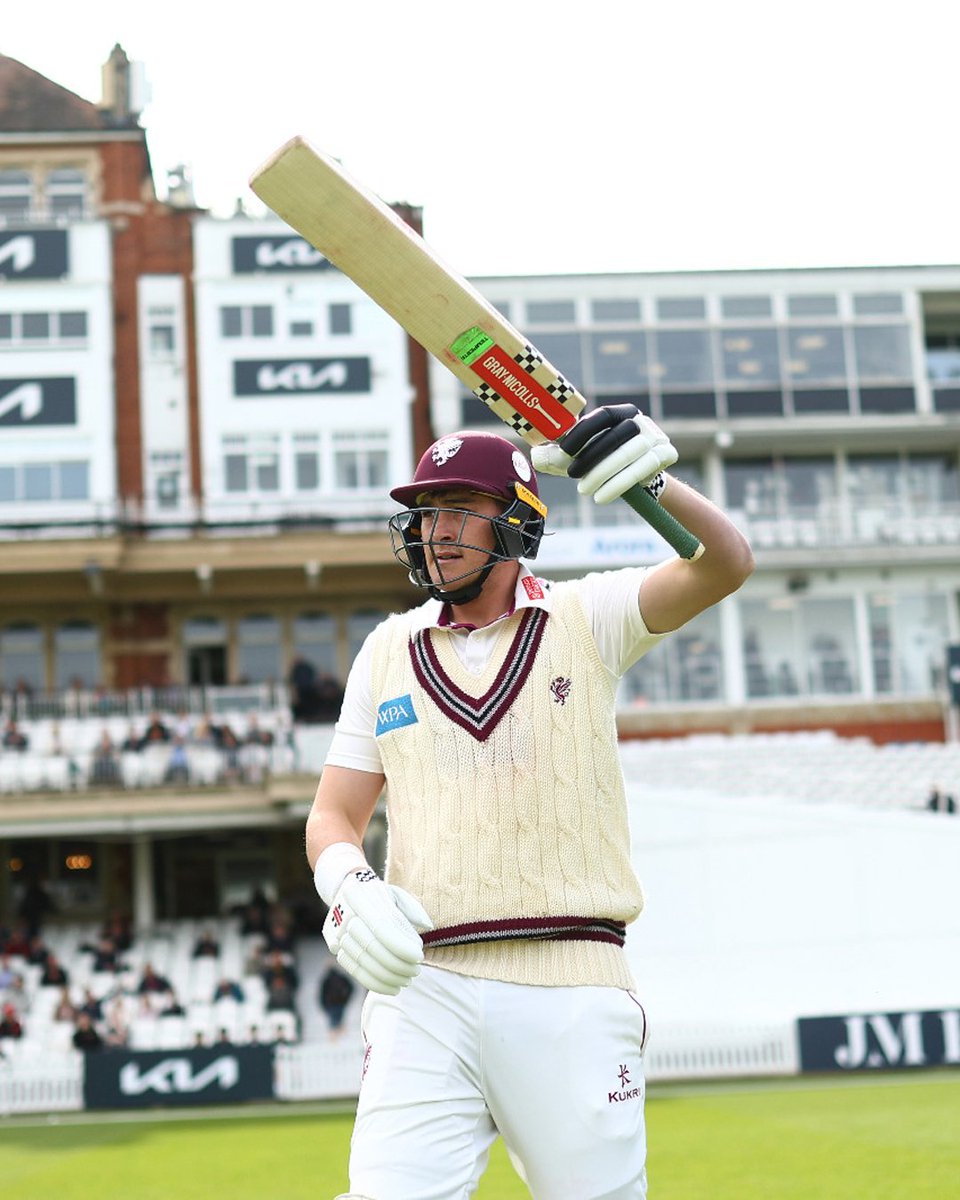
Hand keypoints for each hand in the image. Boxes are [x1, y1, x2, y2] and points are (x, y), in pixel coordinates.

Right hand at [322, 868, 433, 994]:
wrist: (345, 892)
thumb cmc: (379, 896)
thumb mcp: (396, 893)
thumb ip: (413, 908)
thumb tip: (427, 926)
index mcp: (362, 896)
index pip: (382, 927)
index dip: (400, 945)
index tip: (419, 957)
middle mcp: (346, 914)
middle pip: (372, 946)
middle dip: (397, 964)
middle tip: (416, 971)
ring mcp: (337, 931)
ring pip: (363, 961)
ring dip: (388, 976)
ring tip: (407, 981)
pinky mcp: (334, 946)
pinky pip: (354, 970)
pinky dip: (375, 983)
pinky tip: (393, 988)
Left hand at [531, 404, 677, 504]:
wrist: (643, 479)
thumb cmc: (604, 463)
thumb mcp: (581, 457)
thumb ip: (559, 455)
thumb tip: (535, 455)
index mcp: (620, 413)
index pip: (602, 416)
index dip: (583, 432)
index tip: (564, 450)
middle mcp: (641, 421)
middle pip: (616, 437)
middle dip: (592, 458)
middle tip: (572, 477)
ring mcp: (657, 436)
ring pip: (630, 454)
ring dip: (604, 474)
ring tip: (584, 490)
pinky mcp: (667, 454)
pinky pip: (642, 469)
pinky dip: (619, 484)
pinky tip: (601, 498)